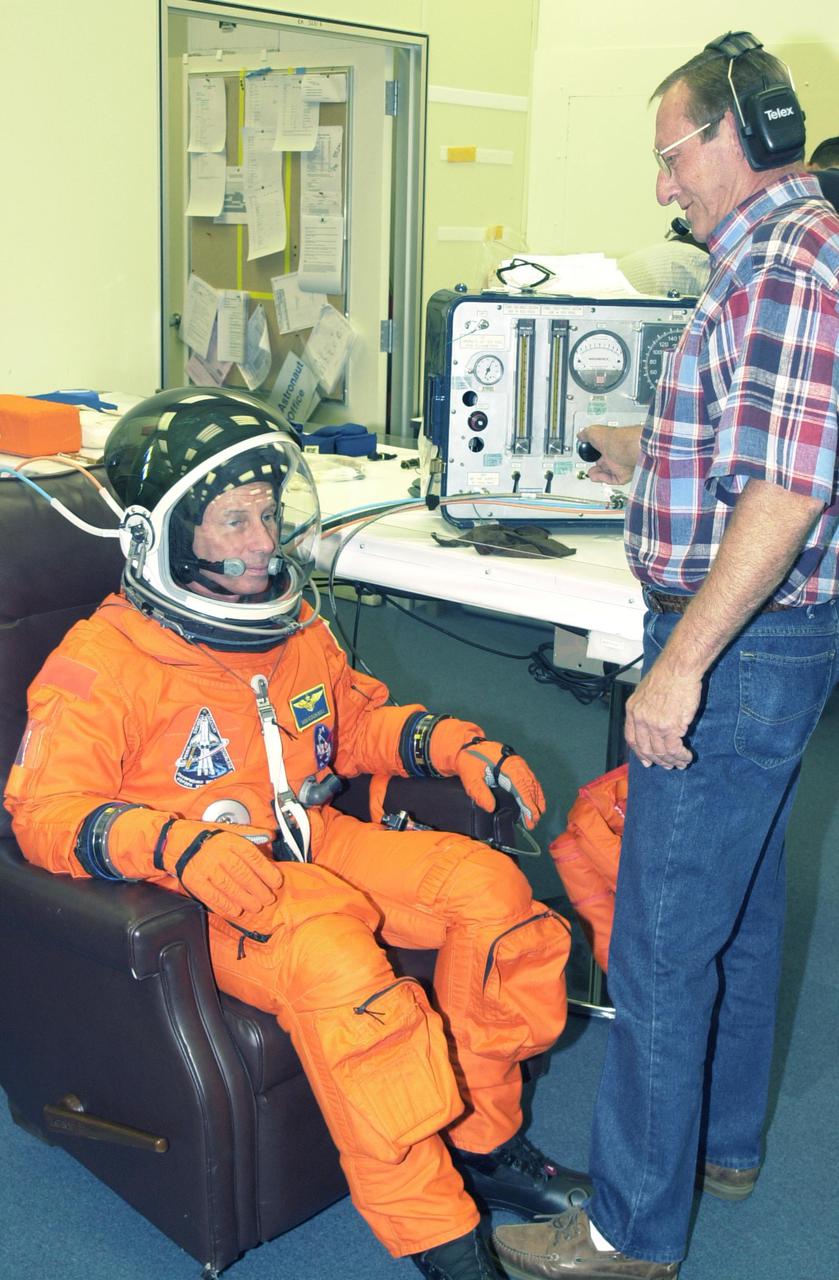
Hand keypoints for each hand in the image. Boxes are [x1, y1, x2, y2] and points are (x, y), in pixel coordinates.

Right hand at [163, 823, 283, 916]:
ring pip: (230, 888)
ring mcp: (206, 868)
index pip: (253, 857)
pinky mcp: (195, 881)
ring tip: (256, 907)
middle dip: (259, 890)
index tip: (277, 882)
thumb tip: (271, 835)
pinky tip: (236, 910)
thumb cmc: (207, 837)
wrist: (177, 842)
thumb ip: (252, 833)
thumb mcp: (230, 829)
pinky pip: (213, 896)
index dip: (268, 871)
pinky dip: (226, 906)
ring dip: (246, 900)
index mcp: (230, 841)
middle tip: (268, 899)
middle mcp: (219, 854)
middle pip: (243, 875)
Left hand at [427, 718, 544, 827]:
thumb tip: (491, 808)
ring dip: (536, 800)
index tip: (530, 817)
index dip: (527, 803)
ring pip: (532, 783)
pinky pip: (530, 779)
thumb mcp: (471, 777)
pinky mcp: (517, 765)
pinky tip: (537, 801)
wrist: (468, 746)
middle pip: (530, 786)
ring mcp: (518, 763)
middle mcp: (516, 763)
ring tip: (537, 816)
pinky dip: (535, 791)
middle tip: (533, 823)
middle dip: (533, 805)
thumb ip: (480, 792)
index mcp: (507, 765)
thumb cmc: (470, 761)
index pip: (521, 787)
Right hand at [578, 425, 638, 485]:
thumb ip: (585, 434)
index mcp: (611, 443)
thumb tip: (580, 435)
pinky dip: (602, 479)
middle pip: (605, 462)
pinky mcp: (622, 475)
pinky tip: (595, 477)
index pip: (601, 449)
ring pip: (608, 472)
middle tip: (589, 466)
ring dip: (597, 474)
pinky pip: (612, 480)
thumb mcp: (593, 431)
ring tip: (590, 473)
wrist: (624, 448)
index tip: (587, 453)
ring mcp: (620, 465)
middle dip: (596, 465)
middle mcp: (616, 454)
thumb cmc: (612, 438)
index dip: (593, 452)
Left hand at [624, 665, 700, 769]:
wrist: (679, 667)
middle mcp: (640, 719)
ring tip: (681, 762)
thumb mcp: (645, 691)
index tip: (646, 760)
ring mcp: (654, 724)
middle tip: (667, 765)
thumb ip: (646, 708)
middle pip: (646, 749)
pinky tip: (686, 756)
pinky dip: (681, 756)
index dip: (639, 753)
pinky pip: (674, 749)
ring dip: (672, 761)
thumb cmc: (667, 674)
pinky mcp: (670, 727)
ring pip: (661, 752)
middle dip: (657, 760)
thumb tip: (652, 723)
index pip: (631, 738)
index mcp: (632, 709)